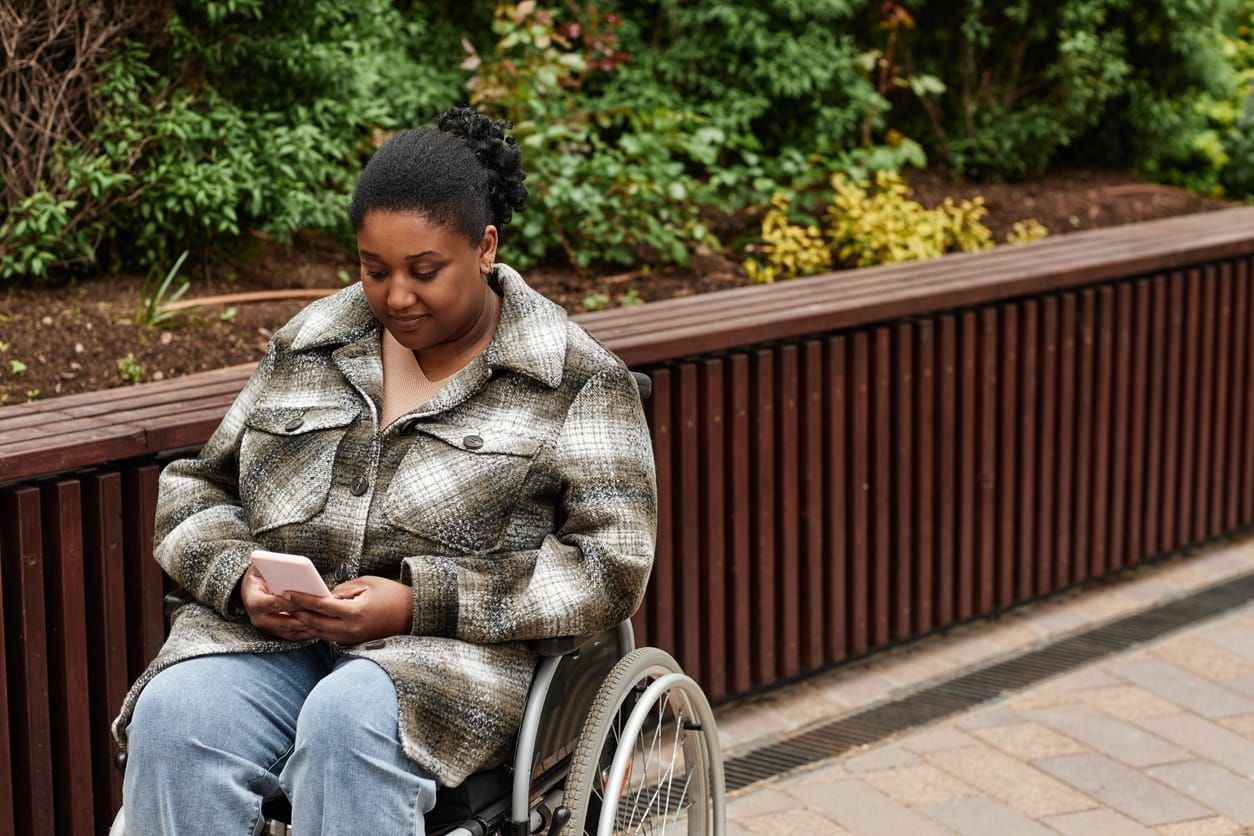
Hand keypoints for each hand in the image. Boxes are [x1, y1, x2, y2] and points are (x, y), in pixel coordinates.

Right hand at [239, 564, 317, 641]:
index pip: (271, 604)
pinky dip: (306, 632)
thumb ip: (274, 569)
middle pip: (284, 622)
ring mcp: (267, 628)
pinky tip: (320, 625)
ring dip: (308, 626)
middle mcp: (258, 619)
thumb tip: (294, 568)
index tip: (302, 600)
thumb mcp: (262, 568)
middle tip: (320, 612)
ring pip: (291, 631)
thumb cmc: (260, 575)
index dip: (287, 603)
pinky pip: (293, 636)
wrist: (251, 589)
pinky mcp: (275, 633)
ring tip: (324, 619)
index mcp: (253, 601)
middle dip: (303, 617)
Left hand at [285, 576, 413, 644]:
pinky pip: (329, 635)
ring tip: (289, 611)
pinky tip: (307, 618)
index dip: (302, 599)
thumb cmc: (391, 594)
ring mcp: (351, 638)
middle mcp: (351, 630)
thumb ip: (342, 589)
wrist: (412, 615)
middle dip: (297, 612)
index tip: (287, 592)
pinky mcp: (353, 641)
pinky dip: (317, 627)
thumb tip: (323, 595)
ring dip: (304, 622)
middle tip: (282, 602)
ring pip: (319, 632)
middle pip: (315, 623)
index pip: (321, 606)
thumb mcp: (367, 583)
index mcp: (355, 613)